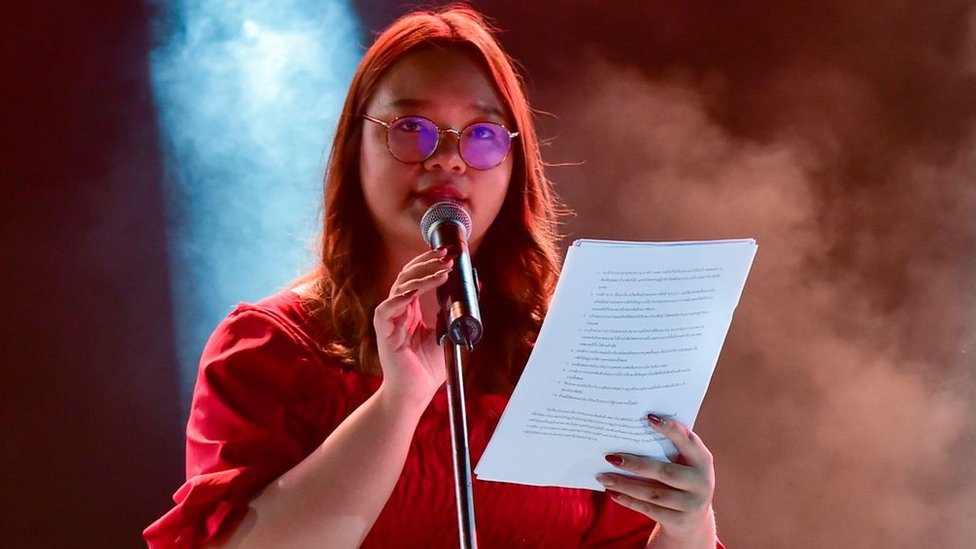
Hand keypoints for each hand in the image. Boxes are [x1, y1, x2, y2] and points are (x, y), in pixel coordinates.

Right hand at [373, 248, 452, 402]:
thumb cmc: (429, 367)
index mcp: (411, 310)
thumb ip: (459, 309)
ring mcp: (390, 321)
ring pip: (399, 287)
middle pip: (407, 276)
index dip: (430, 263)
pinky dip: (399, 298)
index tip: (448, 254)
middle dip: (427, 262)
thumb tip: (476, 286)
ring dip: (420, 276)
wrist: (416, 393)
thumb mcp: (451, 332)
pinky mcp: (384, 333)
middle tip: (446, 255)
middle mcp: (398, 311)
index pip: (416, 277)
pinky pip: (386, 310)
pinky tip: (414, 291)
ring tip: (441, 270)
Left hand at [597, 415, 716, 547]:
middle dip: (635, 464)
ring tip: (603, 477)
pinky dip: (628, 500)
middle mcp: (702, 482)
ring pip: (653, 493)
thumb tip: (630, 430)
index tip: (649, 418)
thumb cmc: (681, 479)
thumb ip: (668, 448)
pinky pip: (649, 509)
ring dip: (624, 484)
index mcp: (703, 460)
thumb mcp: (683, 463)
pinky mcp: (679, 521)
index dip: (671, 429)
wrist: (693, 521)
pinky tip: (612, 492)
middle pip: (665, 472)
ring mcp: (692, 504)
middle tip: (610, 457)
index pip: (688, 441)